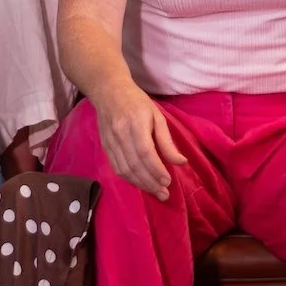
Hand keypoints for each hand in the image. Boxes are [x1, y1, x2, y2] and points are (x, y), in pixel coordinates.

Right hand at [92, 80, 186, 198]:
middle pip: (134, 164)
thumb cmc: (137, 102)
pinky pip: (116, 167)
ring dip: (140, 184)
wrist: (108, 92)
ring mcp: (110, 141)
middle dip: (150, 182)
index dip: (156, 169)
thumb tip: (180, 162)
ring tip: (155, 192)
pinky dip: (129, 179)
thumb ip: (166, 140)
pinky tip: (140, 184)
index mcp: (136, 123)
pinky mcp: (105, 146)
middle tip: (164, 194)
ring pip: (124, 169)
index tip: (167, 181)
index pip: (145, 152)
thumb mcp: (157, 116)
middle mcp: (120, 134)